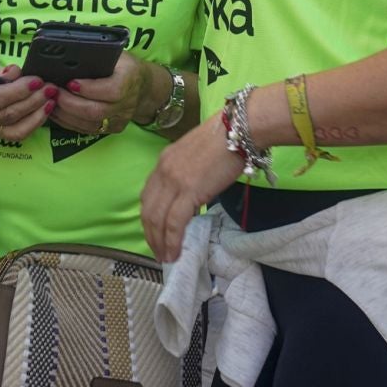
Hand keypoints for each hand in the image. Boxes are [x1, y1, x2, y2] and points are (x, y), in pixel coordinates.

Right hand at [0, 51, 53, 141]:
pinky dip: (31, 124)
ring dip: (36, 115)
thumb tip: (19, 75)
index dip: (19, 91)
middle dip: (33, 101)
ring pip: (14, 128)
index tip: (37, 81)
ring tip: (51, 100)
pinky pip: (14, 133)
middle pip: (8, 114)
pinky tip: (42, 111)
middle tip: (50, 88)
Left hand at [49, 52, 152, 136]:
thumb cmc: (123, 65)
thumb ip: (96, 55)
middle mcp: (126, 103)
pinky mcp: (112, 129)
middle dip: (69, 103)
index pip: (112, 90)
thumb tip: (68, 54)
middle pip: (95, 111)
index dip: (89, 89)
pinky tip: (56, 112)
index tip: (70, 82)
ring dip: (65, 114)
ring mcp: (119, 119)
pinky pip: (87, 130)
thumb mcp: (115, 53)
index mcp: (129, 80)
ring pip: (89, 124)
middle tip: (53, 92)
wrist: (143, 86)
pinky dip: (68, 122)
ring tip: (49, 102)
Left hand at [139, 114, 240, 262]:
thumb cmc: (225, 140)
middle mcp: (163, 171)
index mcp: (163, 162)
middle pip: (148, 210)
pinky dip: (171, 241)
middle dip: (150, 235)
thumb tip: (191, 195)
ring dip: (159, 242)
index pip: (147, 196)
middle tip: (157, 253)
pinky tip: (175, 253)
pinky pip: (174, 222)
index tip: (154, 234)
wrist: (238, 129)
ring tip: (166, 258)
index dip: (149, 218)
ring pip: (157, 219)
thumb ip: (187, 174)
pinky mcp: (188, 191)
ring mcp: (174, 181)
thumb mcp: (195, 156)